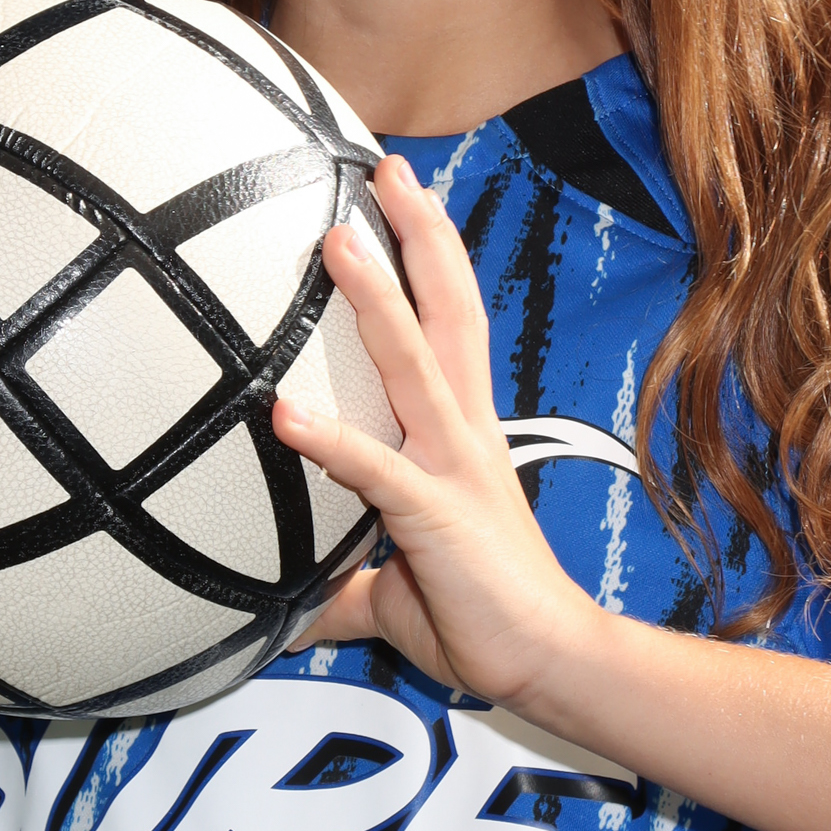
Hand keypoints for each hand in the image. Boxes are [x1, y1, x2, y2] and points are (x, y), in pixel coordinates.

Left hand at [273, 154, 597, 707]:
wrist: (547, 662)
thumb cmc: (480, 618)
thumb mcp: (393, 592)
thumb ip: (340, 591)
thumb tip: (283, 618)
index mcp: (459, 432)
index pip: (448, 324)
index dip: (428, 258)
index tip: (399, 197)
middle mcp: (462, 431)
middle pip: (448, 311)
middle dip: (420, 236)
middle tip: (388, 168)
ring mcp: (453, 467)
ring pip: (415, 363)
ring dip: (377, 299)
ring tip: (339, 237)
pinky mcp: (436, 515)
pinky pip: (376, 471)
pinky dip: (331, 441)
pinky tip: (284, 415)